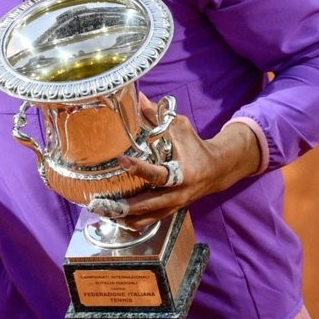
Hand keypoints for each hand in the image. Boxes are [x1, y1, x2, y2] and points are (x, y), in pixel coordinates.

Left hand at [90, 95, 260, 230]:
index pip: (159, 174)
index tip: (121, 160)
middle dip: (125, 206)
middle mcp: (178, 193)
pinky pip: (150, 221)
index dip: (140, 168)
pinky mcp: (170, 211)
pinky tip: (114, 219)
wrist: (217, 170)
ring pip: (148, 217)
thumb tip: (138, 97)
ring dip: (125, 217)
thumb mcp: (179, 128)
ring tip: (102, 212)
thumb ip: (157, 116)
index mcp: (182, 173)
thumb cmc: (195, 146)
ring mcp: (174, 205)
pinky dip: (132, 222)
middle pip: (150, 204)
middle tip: (101, 203)